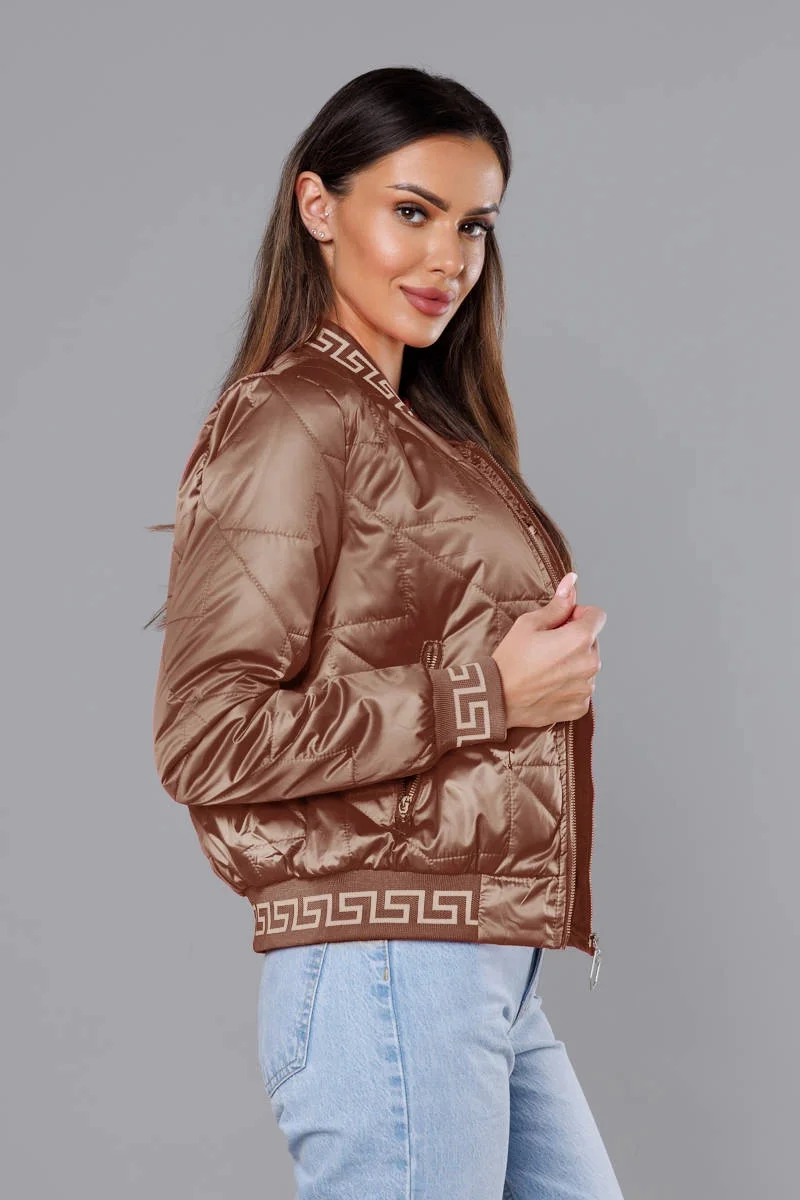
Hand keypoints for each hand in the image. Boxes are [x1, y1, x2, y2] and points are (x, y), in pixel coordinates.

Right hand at [491, 573, 605, 727]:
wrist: (497, 698)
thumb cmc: (511, 659)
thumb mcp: (530, 624)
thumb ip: (558, 604)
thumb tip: (572, 581)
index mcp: (580, 639)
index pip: (598, 616)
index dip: (578, 615)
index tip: (560, 623)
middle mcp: (591, 664)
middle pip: (592, 641)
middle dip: (576, 640)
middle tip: (547, 648)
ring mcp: (587, 688)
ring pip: (587, 665)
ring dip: (574, 663)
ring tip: (545, 668)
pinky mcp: (580, 706)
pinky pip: (582, 688)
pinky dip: (570, 685)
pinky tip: (548, 684)